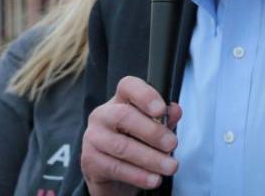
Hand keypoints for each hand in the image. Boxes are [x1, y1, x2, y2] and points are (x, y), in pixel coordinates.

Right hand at [81, 76, 181, 194]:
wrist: (111, 173)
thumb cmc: (134, 142)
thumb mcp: (152, 128)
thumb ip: (164, 118)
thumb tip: (175, 110)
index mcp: (120, 100)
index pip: (128, 86)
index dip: (145, 95)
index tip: (161, 110)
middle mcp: (102, 115)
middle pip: (124, 116)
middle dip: (152, 131)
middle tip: (172, 144)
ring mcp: (93, 137)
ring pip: (122, 146)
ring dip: (150, 158)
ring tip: (170, 166)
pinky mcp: (90, 160)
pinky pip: (116, 167)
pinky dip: (138, 175)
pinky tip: (154, 179)